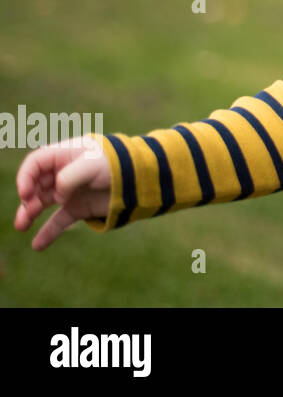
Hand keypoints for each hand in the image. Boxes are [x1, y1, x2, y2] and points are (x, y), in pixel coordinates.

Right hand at [13, 135, 110, 250]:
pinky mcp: (79, 207)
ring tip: (22, 226)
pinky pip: (59, 221)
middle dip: (27, 197)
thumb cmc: (117, 164)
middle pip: (35, 184)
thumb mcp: (93, 165)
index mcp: (66, 154)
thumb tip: (57, 193)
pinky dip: (48, 232)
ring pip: (42, 203)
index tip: (25, 193)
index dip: (26, 177)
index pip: (36, 163)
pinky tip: (38, 245)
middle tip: (26, 210)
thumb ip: (70, 176)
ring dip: (29, 214)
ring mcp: (70, 191)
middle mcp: (64, 172)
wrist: (142, 178)